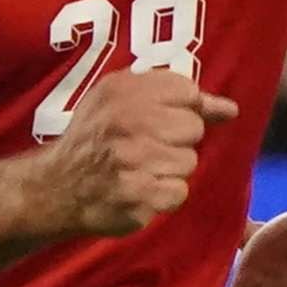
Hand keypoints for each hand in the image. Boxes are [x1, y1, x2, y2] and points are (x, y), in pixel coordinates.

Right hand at [29, 68, 233, 238]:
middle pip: (193, 128)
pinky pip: (179, 193)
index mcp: (123, 90)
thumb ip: (179, 99)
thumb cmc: (98, 138)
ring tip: (138, 170)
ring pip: (188, 162)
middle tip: (142, 149)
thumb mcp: (124, 102)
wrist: (56, 186)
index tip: (156, 120)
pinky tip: (138, 190)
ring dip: (169, 170)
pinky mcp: (138, 196)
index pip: (187, 92)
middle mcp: (127, 121)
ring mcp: (132, 160)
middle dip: (176, 141)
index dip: (179, 109)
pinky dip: (163, 196)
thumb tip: (230, 109)